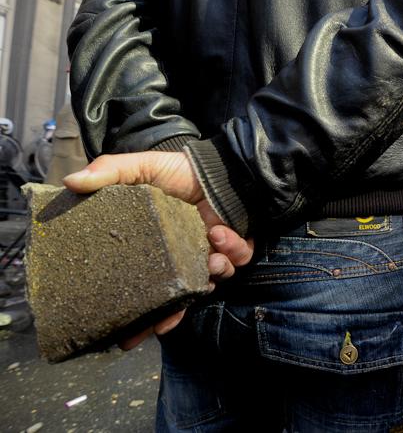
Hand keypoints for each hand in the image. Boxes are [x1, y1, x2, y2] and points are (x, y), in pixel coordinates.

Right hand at [63, 151, 253, 348]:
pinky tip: (218, 234)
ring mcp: (211, 252)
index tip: (125, 335)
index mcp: (160, 248)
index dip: (138, 314)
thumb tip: (70, 182)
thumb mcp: (140, 168)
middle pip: (177, 299)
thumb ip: (108, 173)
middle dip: (170, 316)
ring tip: (205, 260)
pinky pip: (237, 259)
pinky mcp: (236, 243)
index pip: (146, 288)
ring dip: (207, 276)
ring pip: (210, 282)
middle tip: (161, 324)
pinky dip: (231, 251)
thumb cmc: (177, 169)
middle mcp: (184, 256)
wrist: (216, 161)